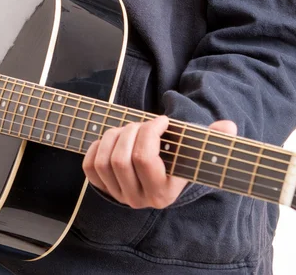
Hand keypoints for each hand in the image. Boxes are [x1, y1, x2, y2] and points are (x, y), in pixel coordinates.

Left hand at [82, 115, 236, 208]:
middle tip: (142, 123)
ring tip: (128, 128)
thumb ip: (213, 140)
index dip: (149, 132)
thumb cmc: (179, 159)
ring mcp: (118, 195)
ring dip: (113, 136)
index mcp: (164, 193)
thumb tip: (228, 127)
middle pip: (121, 159)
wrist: (160, 178)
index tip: (162, 120)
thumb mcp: (197, 151)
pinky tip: (111, 139)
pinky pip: (90, 166)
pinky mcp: (102, 188)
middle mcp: (138, 200)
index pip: (145, 159)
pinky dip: (96, 147)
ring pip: (104, 161)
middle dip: (130, 132)